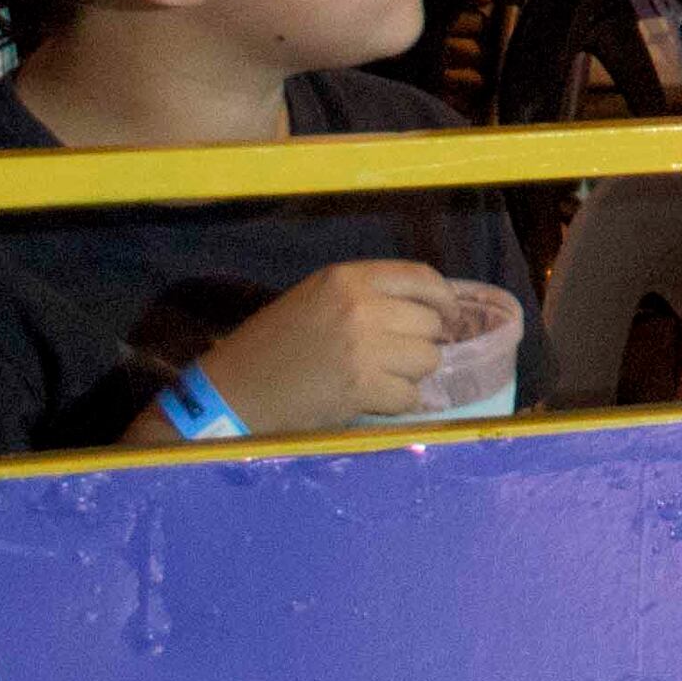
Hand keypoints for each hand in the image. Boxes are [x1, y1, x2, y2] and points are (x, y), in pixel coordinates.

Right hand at [193, 258, 458, 434]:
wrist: (232, 393)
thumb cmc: (271, 345)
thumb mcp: (316, 298)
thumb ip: (366, 295)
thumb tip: (426, 309)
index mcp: (348, 277)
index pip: (423, 277)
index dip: (443, 300)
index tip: (449, 316)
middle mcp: (361, 306)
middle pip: (430, 323)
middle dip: (421, 343)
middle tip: (398, 358)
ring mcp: (363, 348)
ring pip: (428, 360)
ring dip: (411, 375)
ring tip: (380, 379)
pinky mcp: (361, 388)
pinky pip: (409, 396)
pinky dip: (397, 403)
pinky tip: (372, 400)